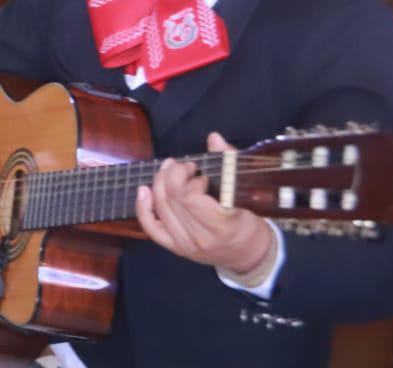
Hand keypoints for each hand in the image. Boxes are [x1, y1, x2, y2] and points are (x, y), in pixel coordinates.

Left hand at [136, 133, 274, 275]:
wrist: (248, 254)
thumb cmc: (248, 223)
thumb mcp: (246, 194)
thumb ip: (229, 163)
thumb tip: (214, 138)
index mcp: (221, 227)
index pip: (190, 198)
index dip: (191, 180)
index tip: (201, 174)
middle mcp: (199, 238)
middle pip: (172, 199)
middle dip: (174, 174)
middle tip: (185, 167)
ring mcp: (184, 245)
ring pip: (160, 207)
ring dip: (160, 182)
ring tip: (170, 170)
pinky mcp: (174, 247)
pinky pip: (150, 226)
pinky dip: (143, 206)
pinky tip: (144, 189)